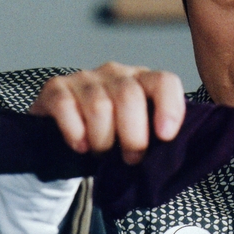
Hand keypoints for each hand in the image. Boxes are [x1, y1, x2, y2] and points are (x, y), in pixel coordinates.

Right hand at [29, 62, 185, 164]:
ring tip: (102, 153)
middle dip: (133, 136)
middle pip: (129, 96)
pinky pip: (66, 106)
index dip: (169, 107)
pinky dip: (75, 132)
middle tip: (131, 159)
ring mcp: (85, 78)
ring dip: (103, 139)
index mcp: (143, 82)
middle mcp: (116, 73)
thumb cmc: (113, 137)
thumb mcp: (141, 135)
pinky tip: (80, 146)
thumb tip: (176, 155)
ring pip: (99, 106)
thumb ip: (159, 136)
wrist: (69, 139)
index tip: (165, 136)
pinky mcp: (56, 88)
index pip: (164, 82)